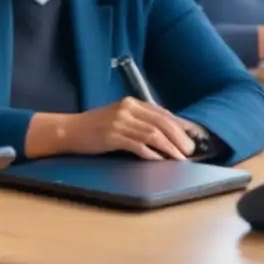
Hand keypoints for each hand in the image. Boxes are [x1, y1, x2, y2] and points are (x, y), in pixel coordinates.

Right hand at [63, 97, 195, 160]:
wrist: (69, 130)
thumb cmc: (95, 126)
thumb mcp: (119, 116)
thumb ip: (140, 120)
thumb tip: (167, 133)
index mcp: (131, 103)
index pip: (163, 113)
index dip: (180, 125)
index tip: (193, 136)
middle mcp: (127, 109)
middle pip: (161, 123)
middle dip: (179, 138)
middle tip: (189, 151)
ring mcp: (119, 122)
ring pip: (153, 134)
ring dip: (170, 148)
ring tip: (180, 159)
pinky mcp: (112, 136)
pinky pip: (138, 145)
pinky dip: (152, 154)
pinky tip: (160, 161)